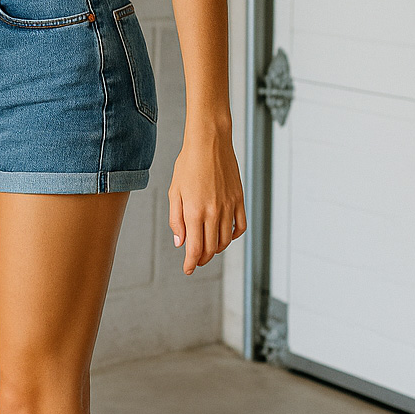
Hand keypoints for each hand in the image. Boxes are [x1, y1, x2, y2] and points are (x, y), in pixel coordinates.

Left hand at [169, 128, 245, 274]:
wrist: (209, 142)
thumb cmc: (187, 165)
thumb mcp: (174, 192)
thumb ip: (176, 220)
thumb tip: (180, 243)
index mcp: (194, 212)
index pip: (195, 249)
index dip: (190, 263)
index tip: (187, 270)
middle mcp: (213, 212)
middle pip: (211, 248)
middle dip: (202, 259)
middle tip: (195, 261)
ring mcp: (229, 206)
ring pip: (226, 240)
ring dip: (216, 249)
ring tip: (208, 249)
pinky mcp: (239, 200)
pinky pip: (240, 226)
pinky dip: (233, 236)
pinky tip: (224, 235)